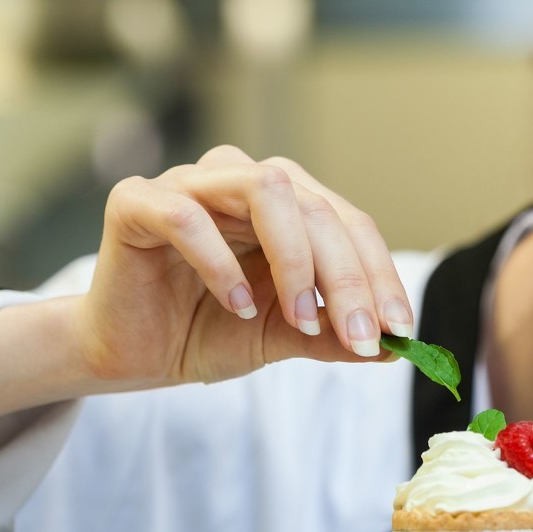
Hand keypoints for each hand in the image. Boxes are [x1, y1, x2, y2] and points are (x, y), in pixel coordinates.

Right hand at [77, 145, 414, 384]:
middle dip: (348, 277)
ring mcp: (189, 182)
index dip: (379, 274)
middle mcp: (242, 177)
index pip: (348, 223)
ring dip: (295, 259)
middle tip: (361, 335)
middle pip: (315, 207)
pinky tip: (238, 307)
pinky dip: (219, 262)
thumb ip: (335, 334)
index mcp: (286, 201)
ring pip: (264, 189)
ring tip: (300, 317)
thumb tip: (394, 349)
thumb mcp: (286, 335)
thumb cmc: (209, 330)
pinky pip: (186, 216)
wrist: (133, 354)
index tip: (399, 330)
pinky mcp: (136, 202)